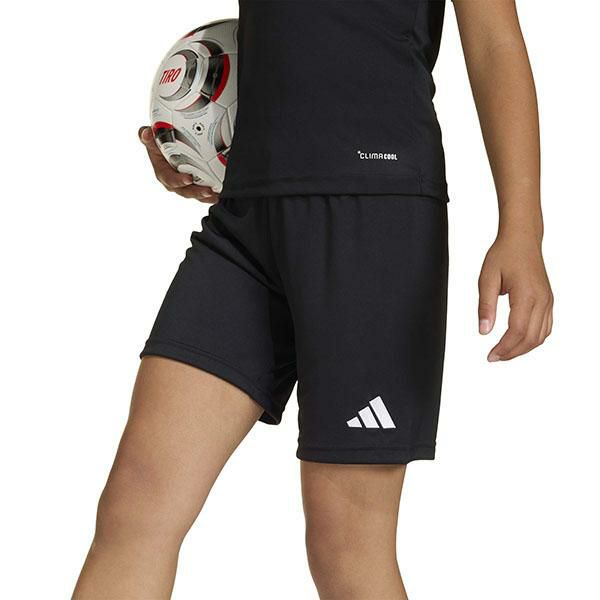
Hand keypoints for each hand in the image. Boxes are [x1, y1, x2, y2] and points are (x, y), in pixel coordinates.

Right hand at [138, 126, 219, 202]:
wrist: (170, 142)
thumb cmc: (160, 142)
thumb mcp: (152, 138)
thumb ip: (148, 138)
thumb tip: (146, 133)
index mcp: (162, 171)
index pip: (168, 178)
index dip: (177, 180)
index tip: (188, 179)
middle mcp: (173, 180)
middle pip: (183, 190)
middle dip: (195, 192)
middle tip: (207, 191)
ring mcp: (184, 184)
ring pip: (194, 193)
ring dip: (204, 196)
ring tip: (215, 196)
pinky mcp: (194, 184)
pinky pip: (201, 191)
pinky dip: (210, 194)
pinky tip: (219, 194)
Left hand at [478, 233, 552, 361]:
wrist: (522, 239)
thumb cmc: (504, 255)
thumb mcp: (487, 279)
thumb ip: (485, 306)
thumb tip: (483, 331)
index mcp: (527, 295)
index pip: (517, 331)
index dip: (504, 348)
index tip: (490, 356)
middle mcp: (542, 300)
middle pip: (531, 338)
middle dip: (512, 352)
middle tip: (494, 357)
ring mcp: (548, 301)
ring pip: (541, 336)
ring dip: (523, 349)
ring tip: (503, 353)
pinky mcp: (548, 300)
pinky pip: (545, 327)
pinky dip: (533, 339)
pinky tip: (518, 342)